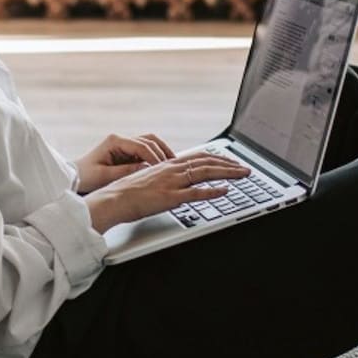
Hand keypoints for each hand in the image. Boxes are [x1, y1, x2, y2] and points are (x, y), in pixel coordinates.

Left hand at [74, 133, 176, 193]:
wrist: (74, 177)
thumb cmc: (86, 176)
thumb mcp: (105, 176)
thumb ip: (126, 172)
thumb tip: (146, 168)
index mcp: (114, 142)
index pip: (141, 145)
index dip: (154, 156)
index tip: (163, 168)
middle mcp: (120, 140)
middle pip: (149, 140)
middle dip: (162, 152)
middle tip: (173, 166)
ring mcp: (124, 145)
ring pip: (149, 143)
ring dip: (161, 152)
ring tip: (172, 165)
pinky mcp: (126, 152)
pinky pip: (145, 151)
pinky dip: (155, 157)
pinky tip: (163, 167)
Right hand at [83, 153, 250, 233]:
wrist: (112, 200)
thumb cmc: (125, 194)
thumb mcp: (148, 181)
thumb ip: (164, 180)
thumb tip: (177, 183)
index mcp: (166, 165)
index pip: (198, 157)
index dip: (217, 158)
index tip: (231, 161)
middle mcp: (171, 170)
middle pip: (206, 162)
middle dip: (229, 164)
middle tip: (245, 168)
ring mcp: (171, 183)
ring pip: (205, 173)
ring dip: (227, 173)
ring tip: (243, 175)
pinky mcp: (169, 197)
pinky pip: (195, 193)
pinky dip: (213, 191)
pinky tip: (225, 191)